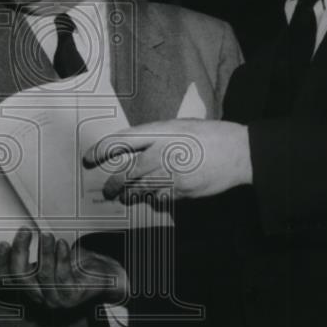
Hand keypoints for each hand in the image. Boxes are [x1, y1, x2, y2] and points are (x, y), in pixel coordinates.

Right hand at [0, 228, 127, 310]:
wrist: (102, 275)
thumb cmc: (73, 264)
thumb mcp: (48, 255)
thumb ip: (31, 251)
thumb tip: (16, 233)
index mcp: (29, 288)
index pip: (5, 280)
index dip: (0, 263)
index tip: (3, 243)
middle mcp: (39, 297)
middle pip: (20, 278)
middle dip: (20, 252)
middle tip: (25, 231)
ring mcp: (55, 299)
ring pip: (42, 275)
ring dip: (44, 252)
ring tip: (47, 235)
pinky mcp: (72, 297)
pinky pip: (63, 276)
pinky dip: (61, 258)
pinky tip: (62, 244)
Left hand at [83, 119, 251, 201]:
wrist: (238, 152)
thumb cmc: (208, 135)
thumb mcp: (179, 126)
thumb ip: (156, 137)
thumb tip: (135, 151)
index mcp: (160, 132)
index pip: (121, 141)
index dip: (101, 150)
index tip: (88, 158)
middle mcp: (162, 152)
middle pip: (127, 172)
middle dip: (114, 184)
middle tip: (108, 190)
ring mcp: (171, 173)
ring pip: (140, 188)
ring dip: (130, 194)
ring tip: (125, 196)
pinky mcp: (182, 190)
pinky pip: (159, 198)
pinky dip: (152, 199)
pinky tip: (151, 198)